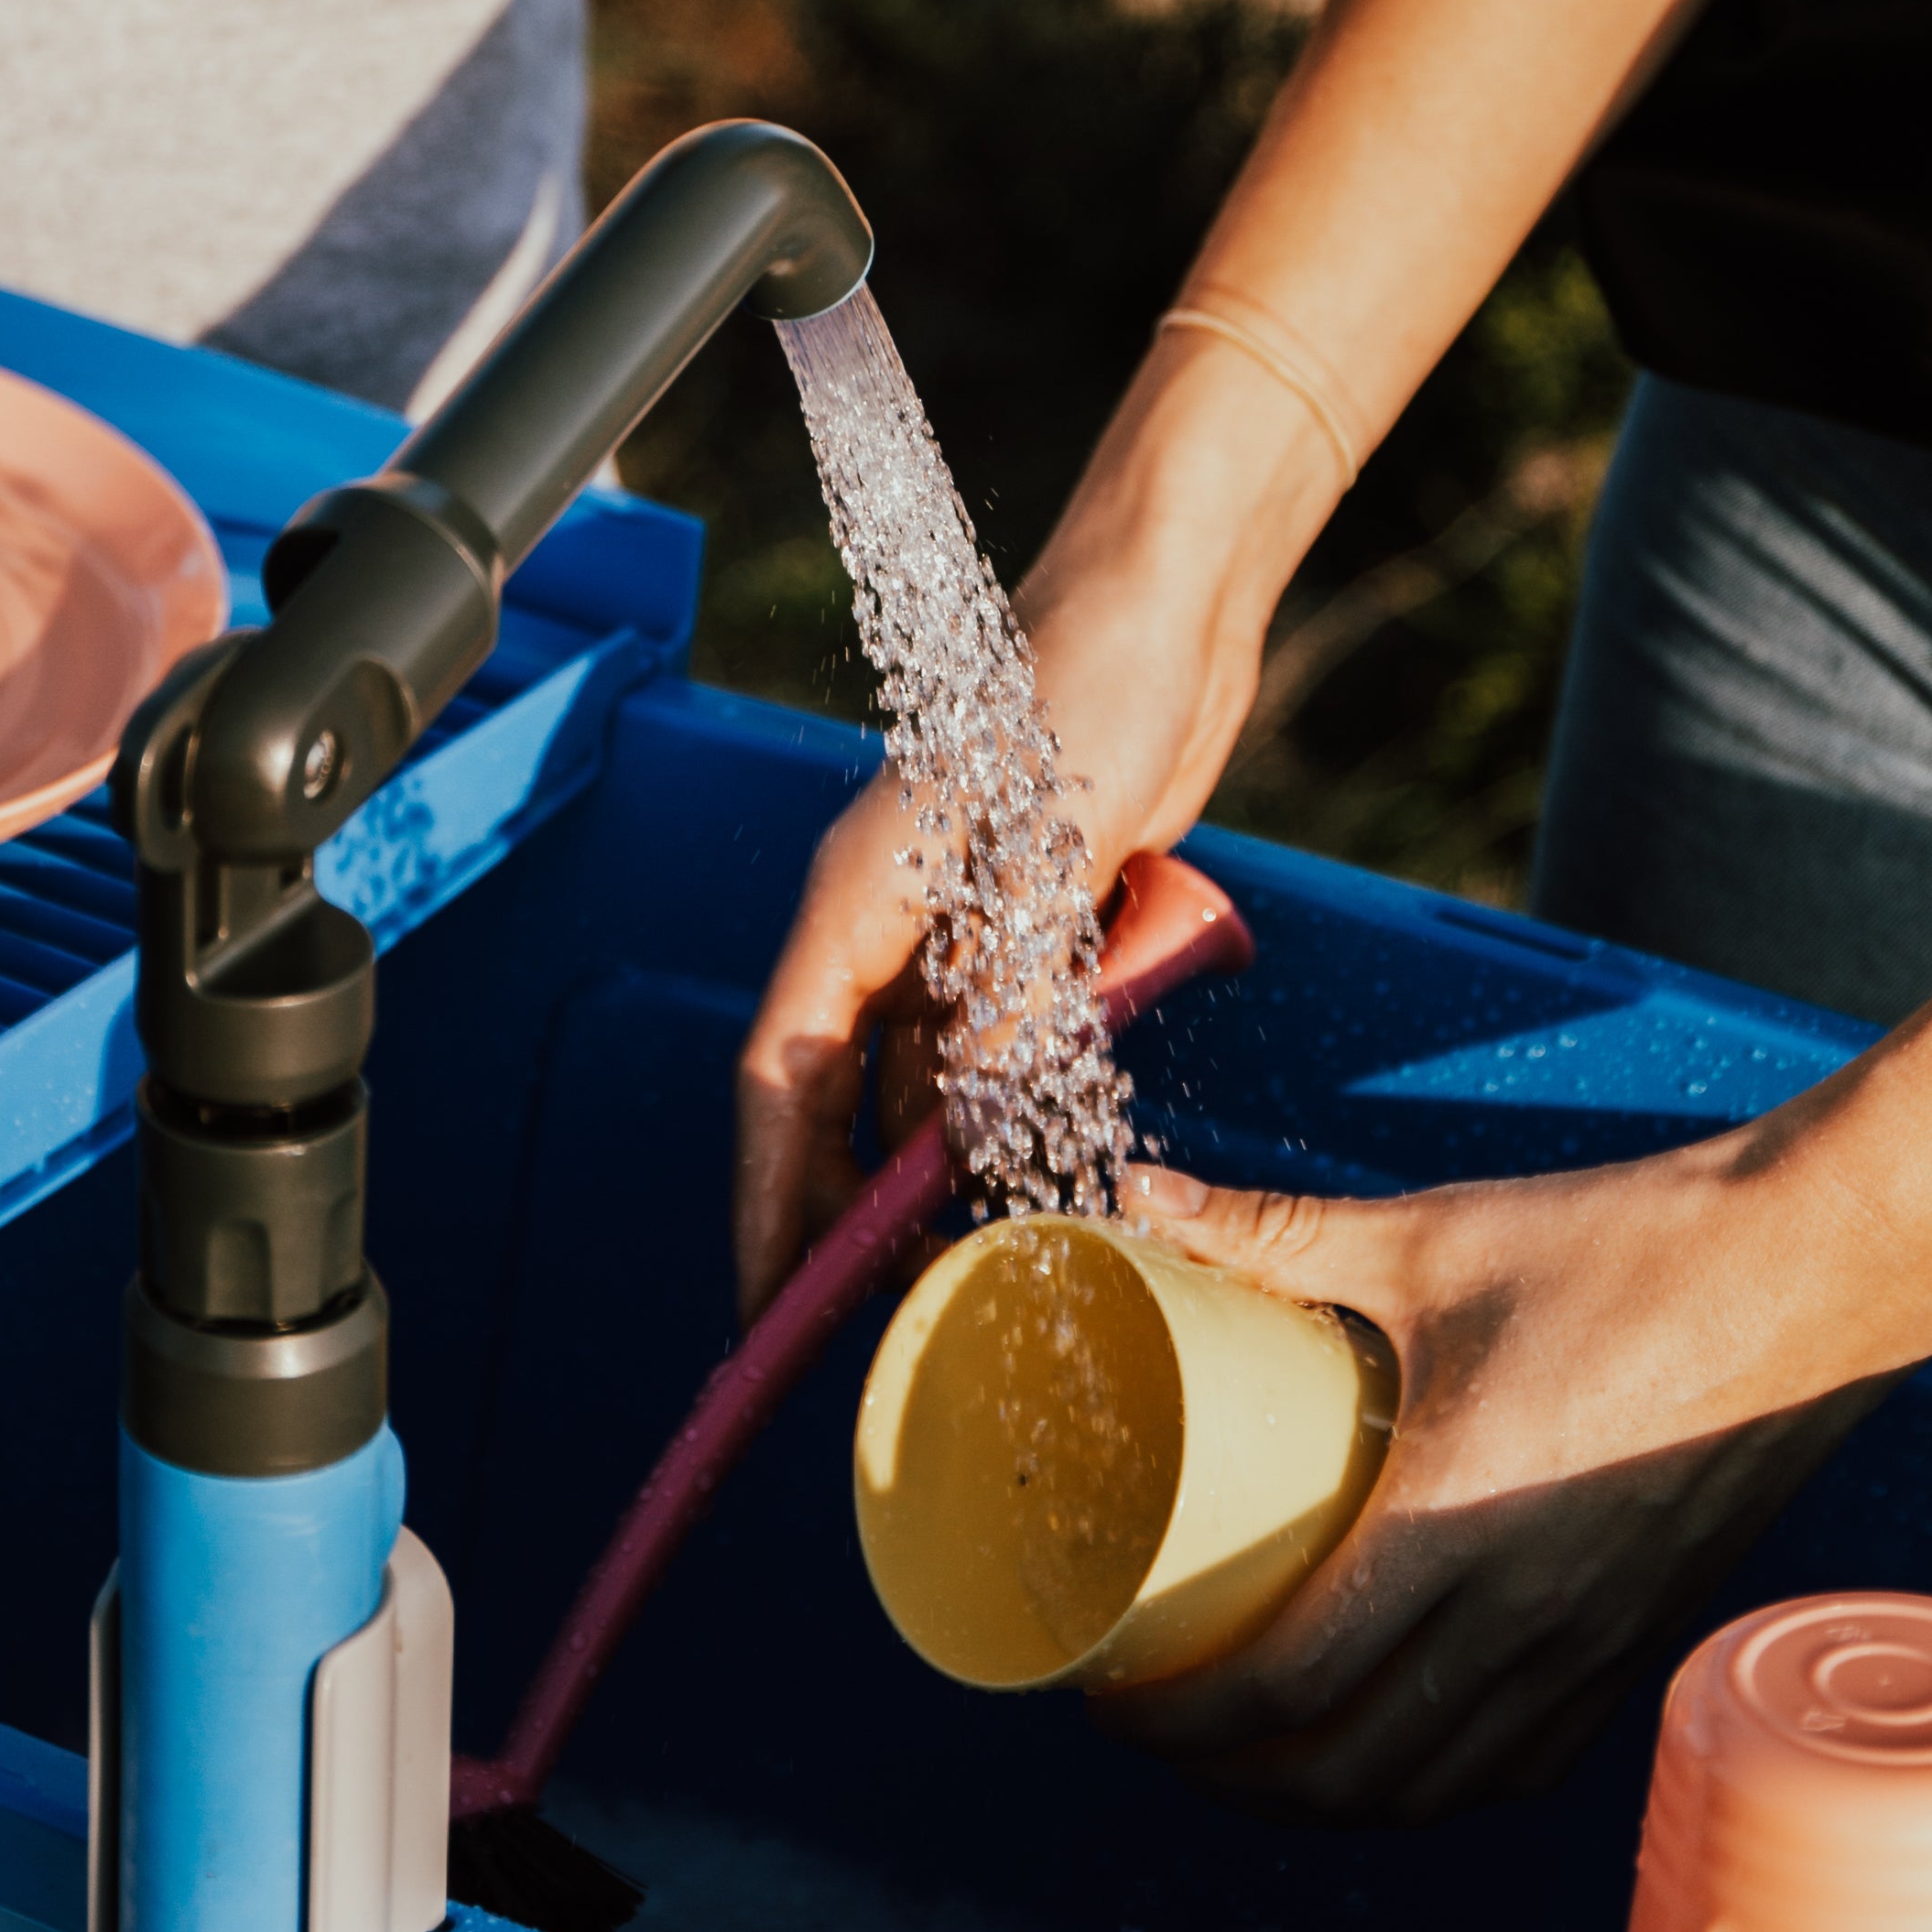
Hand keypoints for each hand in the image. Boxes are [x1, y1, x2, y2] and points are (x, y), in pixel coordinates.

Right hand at [731, 518, 1260, 1310]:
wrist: (1166, 600)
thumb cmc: (1093, 683)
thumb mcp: (1052, 840)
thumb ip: (1014, 982)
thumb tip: (977, 1125)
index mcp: (857, 895)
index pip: (780, 1078)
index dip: (766, 1201)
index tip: (765, 1306)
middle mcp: (888, 919)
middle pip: (834, 1101)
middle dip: (839, 1219)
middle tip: (866, 1331)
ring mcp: (954, 924)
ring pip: (920, 1086)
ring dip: (935, 1179)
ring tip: (965, 1280)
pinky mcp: (1025, 924)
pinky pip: (996, 1049)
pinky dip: (1008, 1117)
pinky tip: (1040, 1182)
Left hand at [1093, 1134, 1904, 1820]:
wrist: (1820, 1269)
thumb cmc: (1631, 1245)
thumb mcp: (1436, 1238)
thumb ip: (1278, 1231)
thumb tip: (1138, 1199)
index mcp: (1457, 1518)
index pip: (1287, 1685)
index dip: (1176, 1719)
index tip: (1109, 1694)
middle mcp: (1526, 1612)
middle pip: (1346, 1774)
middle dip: (1227, 1779)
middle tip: (1158, 1729)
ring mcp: (1595, 1643)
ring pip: (1436, 1789)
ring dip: (1326, 1800)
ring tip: (1251, 1754)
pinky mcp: (1645, 1641)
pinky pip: (1522, 1762)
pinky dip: (1437, 1784)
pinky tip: (1392, 1749)